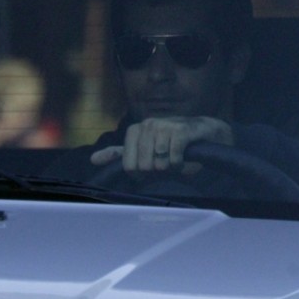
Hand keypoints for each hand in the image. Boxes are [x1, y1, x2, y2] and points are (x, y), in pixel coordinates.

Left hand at [92, 115, 232, 173]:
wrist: (205, 134)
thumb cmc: (173, 145)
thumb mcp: (145, 151)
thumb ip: (120, 155)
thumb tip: (92, 159)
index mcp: (135, 130)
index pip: (128, 165)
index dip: (141, 174)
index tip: (151, 169)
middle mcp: (147, 124)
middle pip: (143, 166)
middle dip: (157, 172)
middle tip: (166, 164)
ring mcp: (163, 125)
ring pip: (158, 163)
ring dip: (170, 168)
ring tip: (176, 159)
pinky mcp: (180, 130)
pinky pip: (173, 158)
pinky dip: (180, 164)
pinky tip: (184, 157)